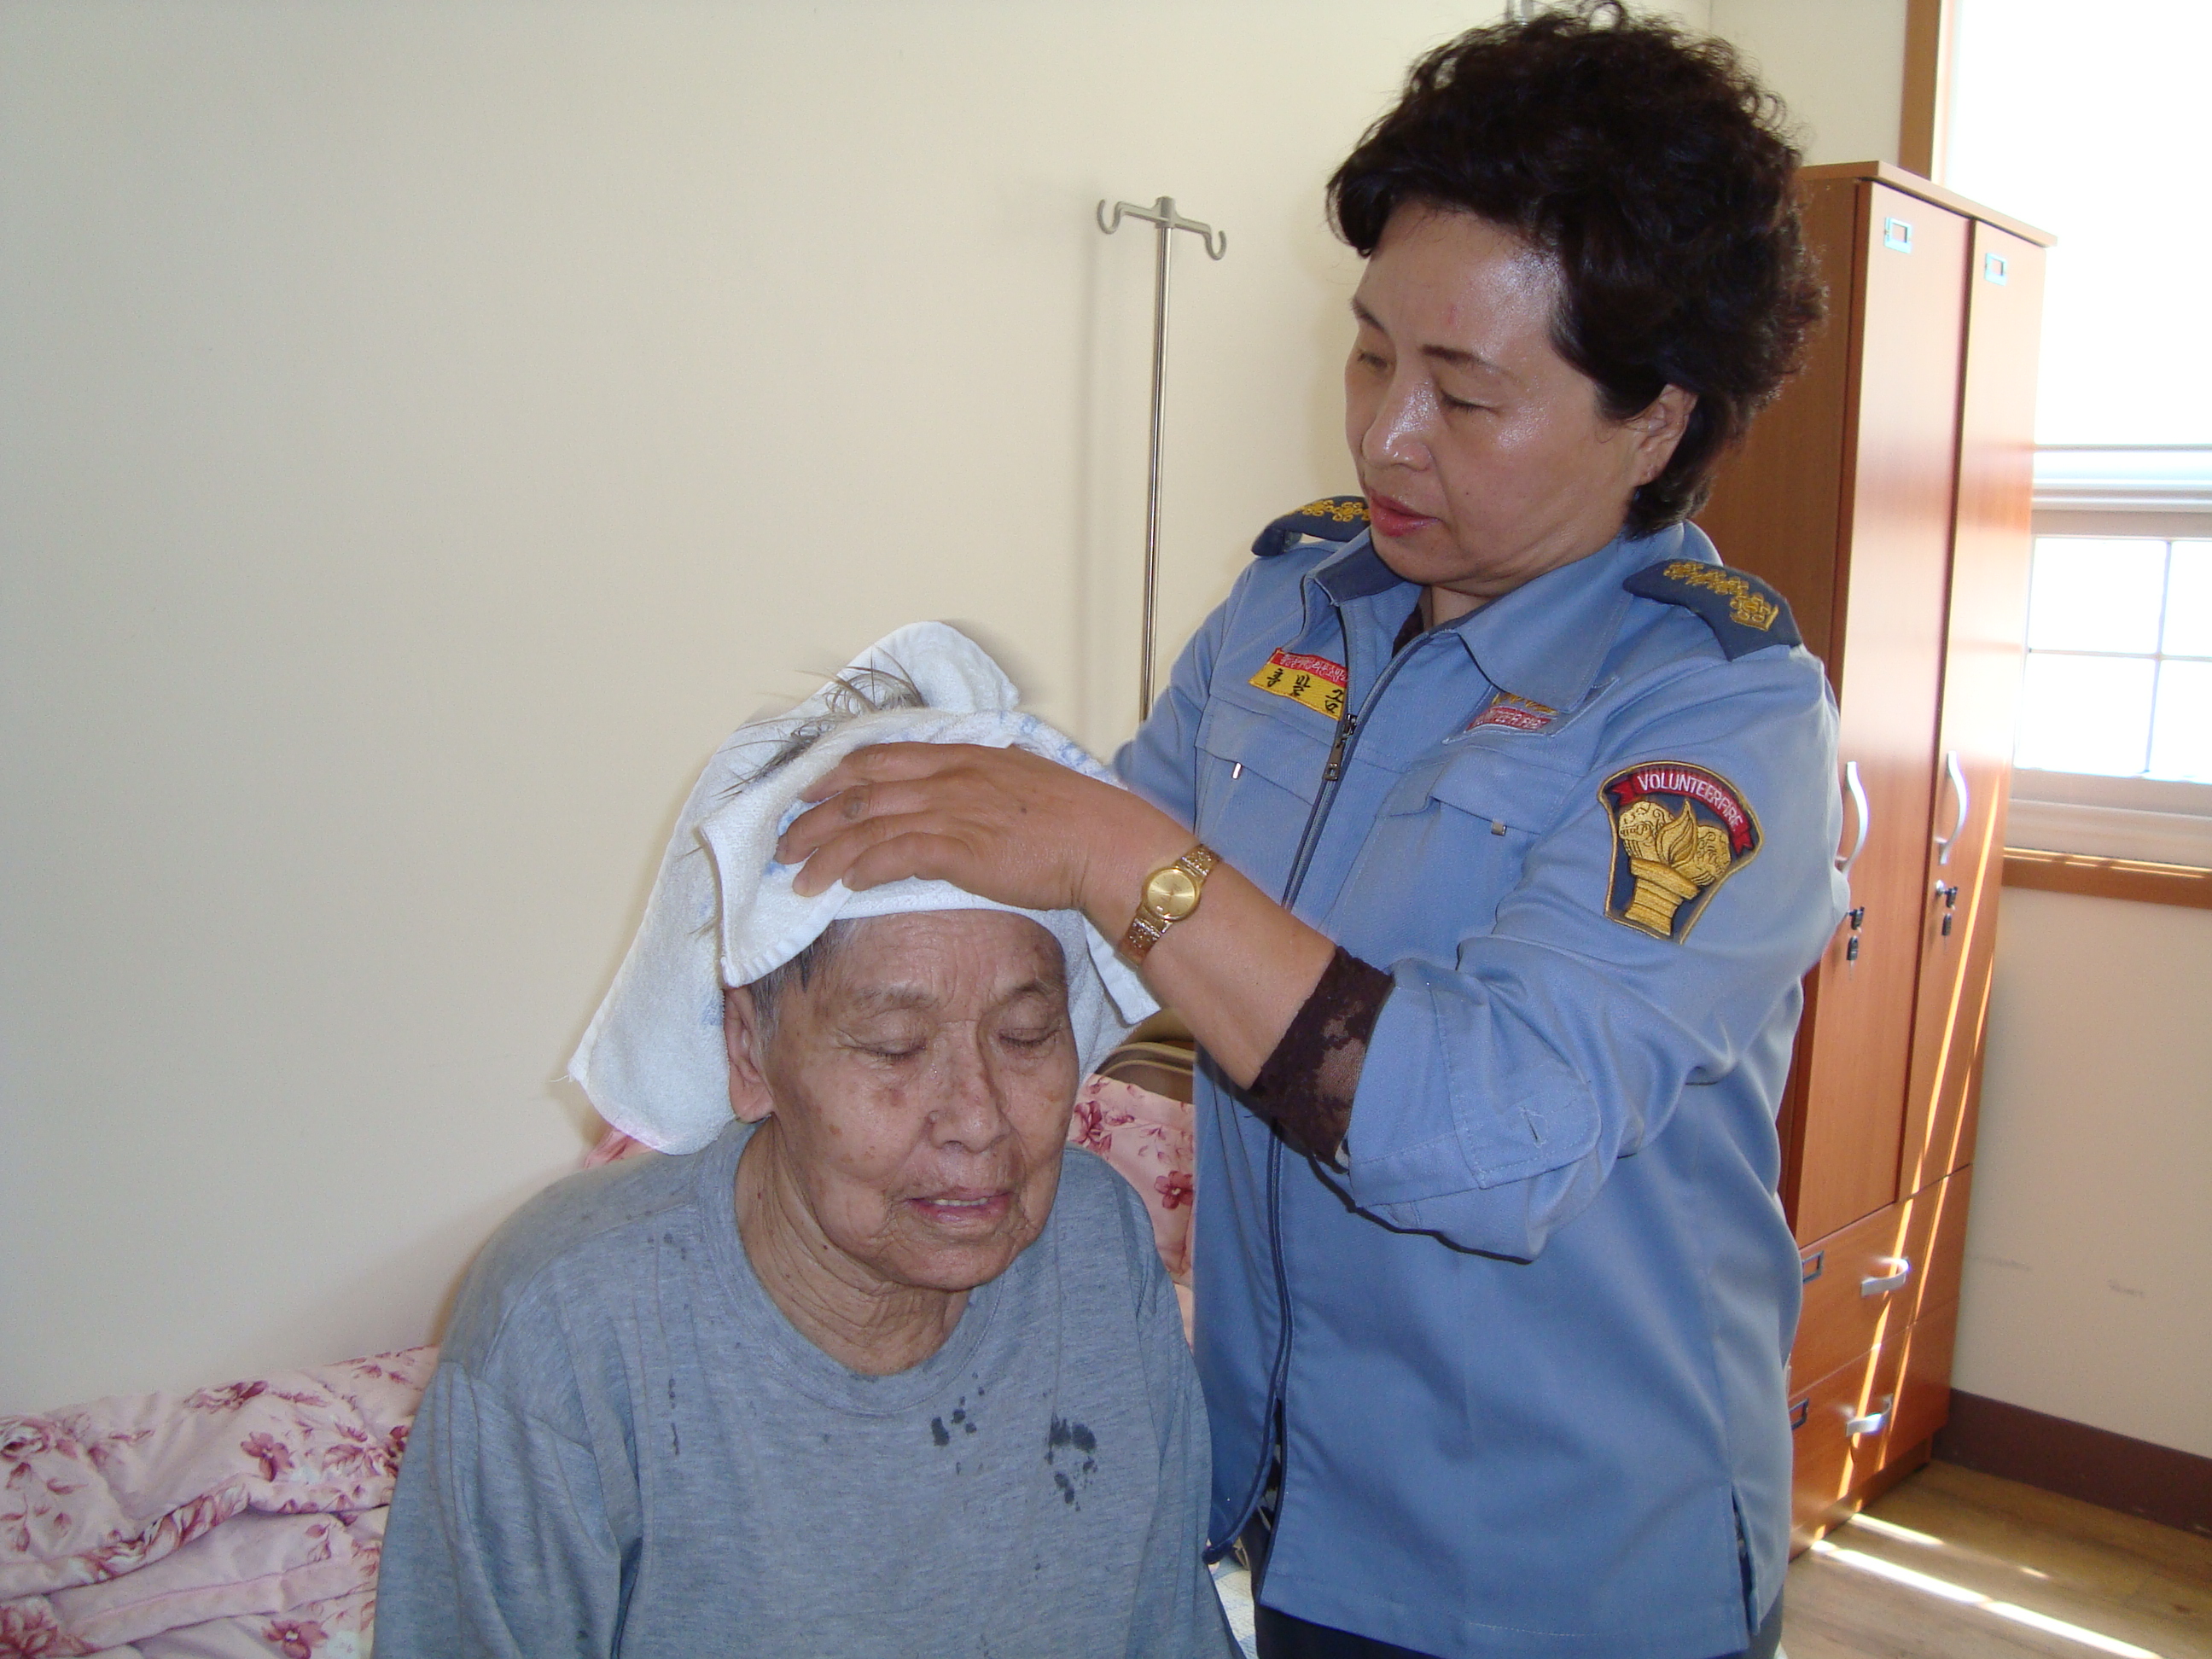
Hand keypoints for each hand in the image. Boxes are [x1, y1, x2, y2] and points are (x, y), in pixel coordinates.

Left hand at [775, 743, 1190, 932]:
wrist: (1107, 843)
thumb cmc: (1076, 818)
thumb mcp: (1022, 780)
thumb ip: (985, 781)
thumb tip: (971, 787)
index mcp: (961, 756)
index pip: (878, 758)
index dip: (832, 777)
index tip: (804, 795)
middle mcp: (949, 777)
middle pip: (858, 791)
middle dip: (811, 818)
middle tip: (784, 842)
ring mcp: (952, 811)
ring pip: (867, 826)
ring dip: (825, 852)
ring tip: (799, 877)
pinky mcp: (960, 850)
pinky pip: (893, 855)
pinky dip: (862, 868)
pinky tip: (844, 884)